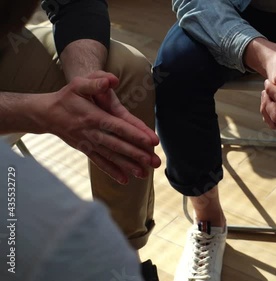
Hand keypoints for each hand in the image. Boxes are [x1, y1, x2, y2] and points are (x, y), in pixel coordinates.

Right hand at [39, 71, 160, 183]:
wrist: (46, 114)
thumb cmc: (66, 97)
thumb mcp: (78, 84)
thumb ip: (95, 82)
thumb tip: (112, 79)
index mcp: (93, 116)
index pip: (119, 126)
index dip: (136, 134)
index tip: (152, 142)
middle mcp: (92, 133)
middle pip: (118, 145)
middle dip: (137, 154)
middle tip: (155, 162)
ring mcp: (88, 143)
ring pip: (111, 156)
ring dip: (128, 166)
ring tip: (144, 174)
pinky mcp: (86, 150)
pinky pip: (100, 162)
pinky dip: (112, 171)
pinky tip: (125, 180)